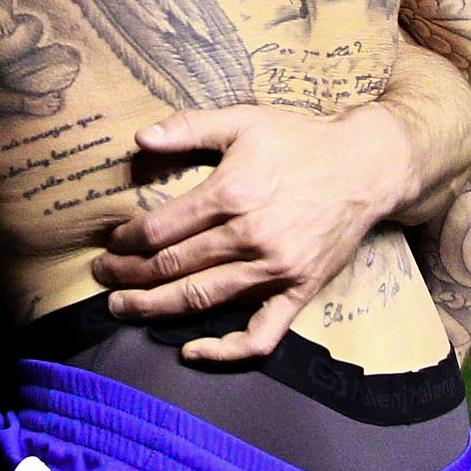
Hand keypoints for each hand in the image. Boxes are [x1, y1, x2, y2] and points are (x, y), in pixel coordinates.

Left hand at [95, 102, 415, 361]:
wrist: (367, 166)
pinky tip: (192, 350)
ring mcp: (275, 270)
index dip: (126, 241)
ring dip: (155, 308)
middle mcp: (250, 236)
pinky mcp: (298, 292)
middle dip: (128, 276)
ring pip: (202, 299)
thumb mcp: (243, 120)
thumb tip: (139, 138)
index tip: (111, 244)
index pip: (160, 229)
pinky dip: (224, 350)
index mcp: (232, 194)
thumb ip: (188, 127)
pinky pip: (260, 336)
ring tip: (124, 308)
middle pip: (172, 267)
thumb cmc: (301, 140)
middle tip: (103, 278)